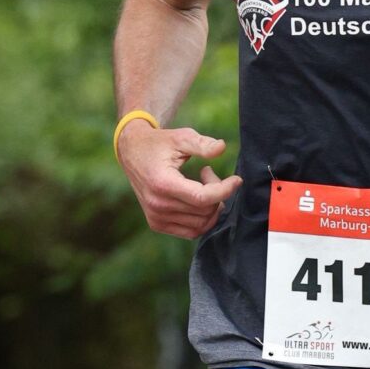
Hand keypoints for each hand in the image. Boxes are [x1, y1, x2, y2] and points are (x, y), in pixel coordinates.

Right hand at [117, 120, 240, 238]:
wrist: (132, 153)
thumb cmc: (160, 143)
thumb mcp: (181, 137)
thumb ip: (202, 144)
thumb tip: (221, 148)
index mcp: (162, 184)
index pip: (202, 198)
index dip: (225, 190)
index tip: (237, 179)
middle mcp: (157, 205)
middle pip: (204, 211)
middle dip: (217, 192)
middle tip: (208, 172)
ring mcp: (156, 218)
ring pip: (201, 224)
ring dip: (210, 205)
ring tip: (202, 183)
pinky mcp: (157, 224)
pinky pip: (191, 231)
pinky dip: (202, 218)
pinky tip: (198, 199)